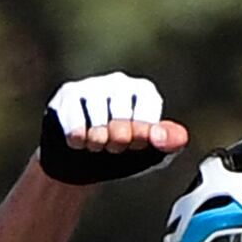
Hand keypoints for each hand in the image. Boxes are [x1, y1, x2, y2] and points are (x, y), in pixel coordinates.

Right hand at [38, 73, 187, 184]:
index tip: (135, 145)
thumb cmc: (122, 152)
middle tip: (114, 146)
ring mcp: (93, 85)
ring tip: (96, 143)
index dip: (139, 141)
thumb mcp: (151, 152)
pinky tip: (78, 140)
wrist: (80, 160)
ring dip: (97, 144)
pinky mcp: (68, 93)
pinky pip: (76, 126)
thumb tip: (173, 138)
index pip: (147, 120)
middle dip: (117, 144)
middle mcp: (120, 81)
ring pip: (98, 125)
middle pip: (122, 122)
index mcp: (144, 92)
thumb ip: (169, 143)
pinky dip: (78, 142)